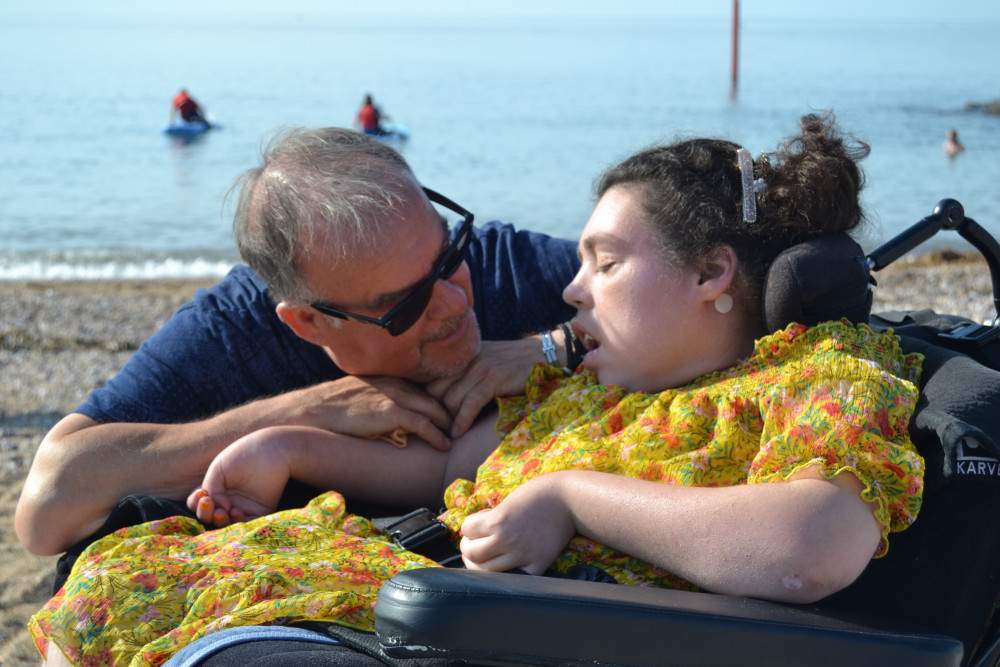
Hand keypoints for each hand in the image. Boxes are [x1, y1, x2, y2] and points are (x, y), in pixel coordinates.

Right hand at [186, 428, 292, 526]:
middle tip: (208, 503)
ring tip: (220, 511)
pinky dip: (238, 522)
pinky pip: (246, 524)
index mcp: (215, 489)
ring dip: (219, 520)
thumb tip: (211, 506)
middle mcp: (227, 501)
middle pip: (209, 517)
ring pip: (225, 524)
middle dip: (205, 513)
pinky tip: (235, 511)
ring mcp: (243, 507)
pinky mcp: (259, 512)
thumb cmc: (243, 455)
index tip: (202, 494)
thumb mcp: (219, 470)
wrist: (272, 450)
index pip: (198, 503)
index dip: (195, 503)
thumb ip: (210, 488)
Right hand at [300, 375, 454, 450]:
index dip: (440, 403)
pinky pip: (424, 424)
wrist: (315, 409)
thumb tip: (387, 415)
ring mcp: (395, 396)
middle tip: (461, 427)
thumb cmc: (332, 407)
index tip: (450, 415)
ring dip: (448, 425)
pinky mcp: (391, 412)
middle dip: (450, 412)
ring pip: (434, 409)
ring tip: (456, 437)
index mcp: (390, 378)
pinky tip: (444, 444)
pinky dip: (437, 435)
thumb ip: (379, 399)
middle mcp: (396, 383)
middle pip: (435, 397)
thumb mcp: (361, 395)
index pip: (424, 389)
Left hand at [425, 336, 549, 438]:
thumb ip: (464, 371)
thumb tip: (442, 392)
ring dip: (449, 420)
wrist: (543, 353)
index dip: (428, 400)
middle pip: (435, 391)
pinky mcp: (494, 378)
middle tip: (440, 428)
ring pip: (451, 399)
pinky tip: (458, 432)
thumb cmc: (512, 363)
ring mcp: (480, 367)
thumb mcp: (483, 360)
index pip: (430, 378)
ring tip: (450, 433)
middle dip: (437, 412)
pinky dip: (462, 420)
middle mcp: (467, 359)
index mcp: (461, 355)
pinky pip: (471, 402)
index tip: (431, 416)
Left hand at [459, 474, 575, 573]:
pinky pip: (513, 578)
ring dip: (480, 562)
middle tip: (474, 542)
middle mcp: (507, 539)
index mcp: (498, 520)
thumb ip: (492, 519)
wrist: (569, 500)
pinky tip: (507, 562)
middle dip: (469, 547)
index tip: (477, 524)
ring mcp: (523, 555)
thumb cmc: (539, 494)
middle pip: (472, 553)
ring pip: (487, 570)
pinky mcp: (537, 565)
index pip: (466, 530)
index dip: (469, 526)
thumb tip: (474, 534)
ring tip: (485, 555)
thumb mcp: (509, 501)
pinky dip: (505, 572)